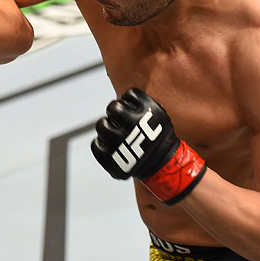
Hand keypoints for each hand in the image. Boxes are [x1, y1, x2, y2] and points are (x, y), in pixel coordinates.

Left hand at [91, 88, 206, 204]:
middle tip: (121, 122)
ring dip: (107, 127)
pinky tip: (111, 146)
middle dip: (116, 113)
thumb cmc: (159, 140)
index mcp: (148, 111)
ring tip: (115, 134)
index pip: (129, 94)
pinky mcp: (109, 157)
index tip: (133, 109)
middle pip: (113, 107)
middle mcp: (132, 123)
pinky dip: (101, 145)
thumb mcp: (160, 116)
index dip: (130, 101)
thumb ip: (144, 105)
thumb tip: (126, 97)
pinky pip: (95, 144)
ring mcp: (119, 141)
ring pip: (101, 124)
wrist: (163, 166)